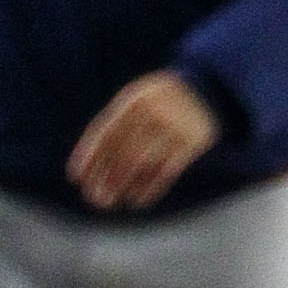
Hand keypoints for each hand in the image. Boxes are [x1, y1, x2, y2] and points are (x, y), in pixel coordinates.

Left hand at [66, 69, 219, 210]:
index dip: (88, 155)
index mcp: (135, 99)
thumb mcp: (138, 99)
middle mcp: (155, 110)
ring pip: (143, 164)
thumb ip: (115, 124)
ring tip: (112, 201)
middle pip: (123, 152)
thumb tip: (88, 166)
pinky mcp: (195, 141)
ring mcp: (176, 126)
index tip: (76, 177)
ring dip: (124, 186)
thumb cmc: (161, 101)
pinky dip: (150, 188)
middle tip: (95, 199)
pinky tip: (138, 201)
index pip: (105, 131)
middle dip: (106, 178)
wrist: (211, 86)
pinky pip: (167, 171)